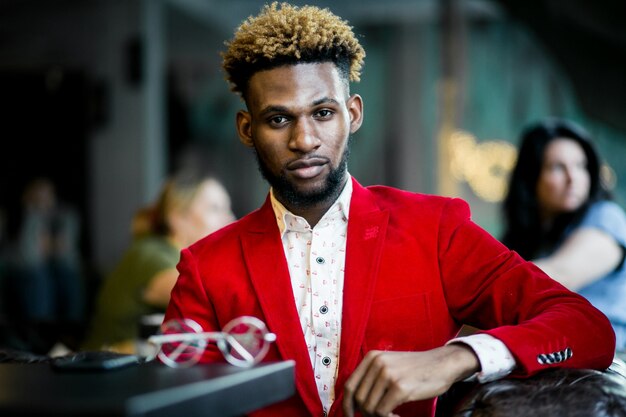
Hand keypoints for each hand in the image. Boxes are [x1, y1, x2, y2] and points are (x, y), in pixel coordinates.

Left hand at [342, 345, 478, 416]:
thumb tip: (355, 403)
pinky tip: (398, 415)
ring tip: (392, 414)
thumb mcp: (389, 365)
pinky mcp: (400, 387)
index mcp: (371, 357)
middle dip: (366, 413)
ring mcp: (388, 375)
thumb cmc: (416, 369)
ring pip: (369, 408)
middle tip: (380, 415)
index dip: (347, 405)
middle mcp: (377, 363)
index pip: (349, 386)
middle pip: (359, 399)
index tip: (351, 416)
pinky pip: (382, 412)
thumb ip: (372, 378)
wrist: (442, 364)